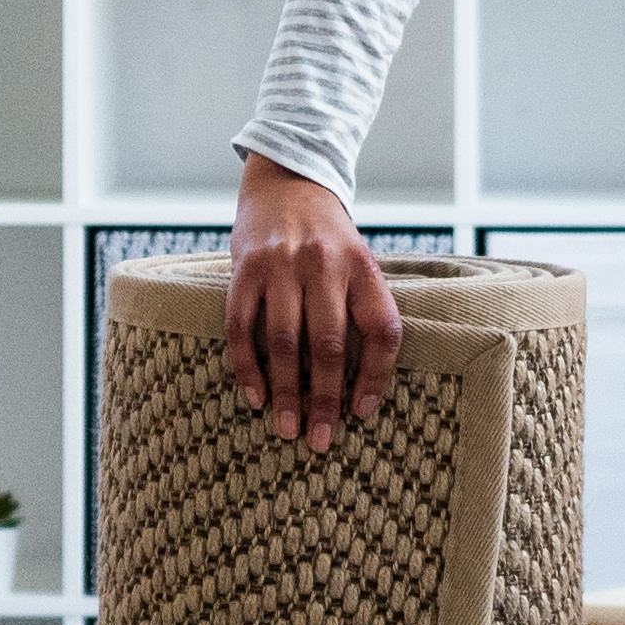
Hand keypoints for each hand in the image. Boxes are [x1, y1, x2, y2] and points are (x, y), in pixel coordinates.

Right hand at [225, 156, 404, 453]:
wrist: (287, 183)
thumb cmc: (329, 240)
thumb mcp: (358, 263)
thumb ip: (362, 309)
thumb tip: (362, 388)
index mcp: (363, 267)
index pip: (382, 330)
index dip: (376, 377)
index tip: (362, 413)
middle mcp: (325, 265)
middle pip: (329, 345)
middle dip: (325, 399)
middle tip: (320, 440)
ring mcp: (281, 265)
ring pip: (283, 342)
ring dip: (285, 392)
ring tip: (287, 428)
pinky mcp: (244, 268)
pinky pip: (242, 327)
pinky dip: (247, 367)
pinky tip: (254, 397)